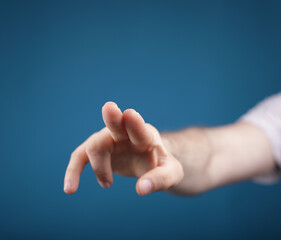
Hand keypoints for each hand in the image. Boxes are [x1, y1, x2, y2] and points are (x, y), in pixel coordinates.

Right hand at [64, 102, 183, 195]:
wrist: (151, 160)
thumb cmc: (161, 164)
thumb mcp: (171, 174)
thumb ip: (160, 180)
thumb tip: (141, 190)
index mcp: (146, 136)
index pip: (140, 128)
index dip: (134, 122)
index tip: (130, 114)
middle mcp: (126, 132)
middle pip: (116, 123)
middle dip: (112, 117)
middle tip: (109, 108)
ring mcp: (109, 138)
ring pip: (95, 146)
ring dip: (99, 168)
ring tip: (108, 184)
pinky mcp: (98, 149)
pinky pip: (80, 156)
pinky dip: (73, 171)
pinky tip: (70, 189)